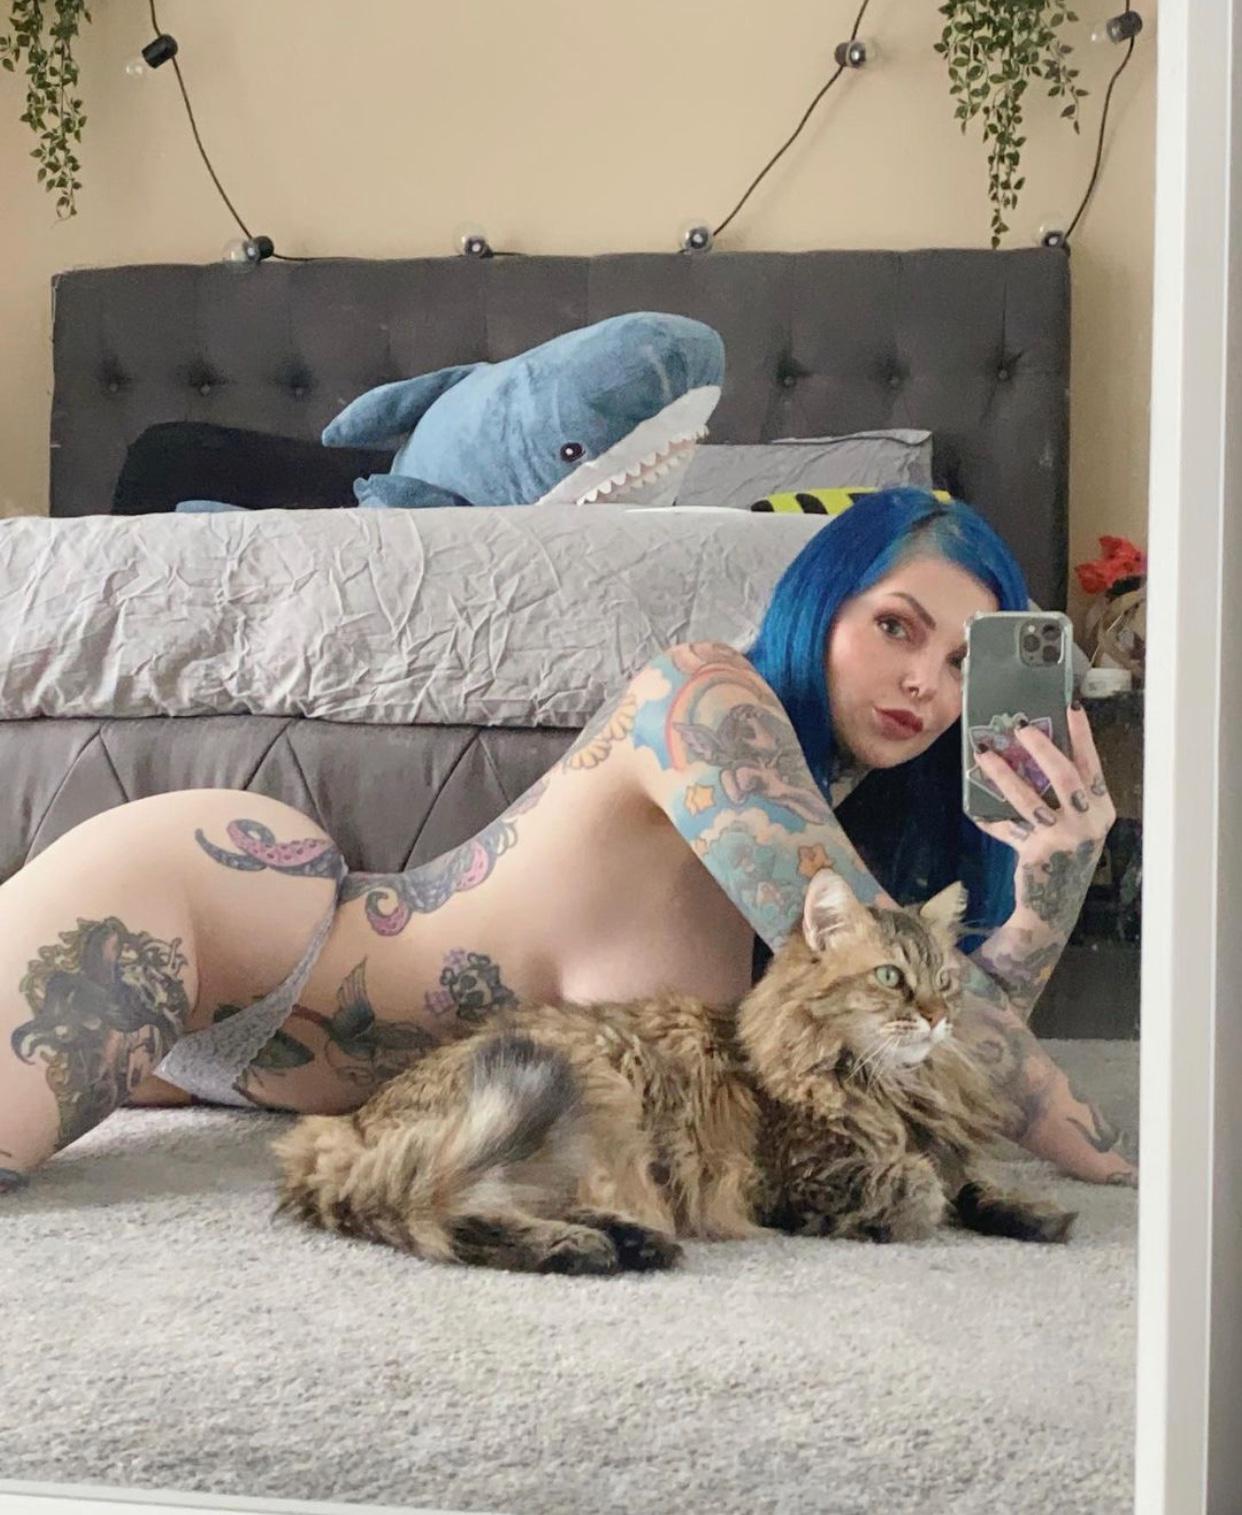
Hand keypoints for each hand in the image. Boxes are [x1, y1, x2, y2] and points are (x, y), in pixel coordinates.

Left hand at [970, 703, 1116, 927]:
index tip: (1072, 707)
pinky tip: (974, 806)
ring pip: (1029, 797)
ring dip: (1004, 773)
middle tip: (1020, 726)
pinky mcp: (1039, 850)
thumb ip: (1060, 797)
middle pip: (1065, 775)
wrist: (1053, 908)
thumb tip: (1029, 754)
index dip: (1082, 736)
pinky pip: (1007, 826)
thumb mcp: (1074, 825)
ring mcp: (1065, 837)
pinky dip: (989, 817)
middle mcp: (1090, 822)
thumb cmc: (1063, 857)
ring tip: (985, 753)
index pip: (1093, 765)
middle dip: (1042, 747)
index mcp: (1102, 810)